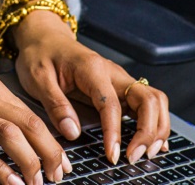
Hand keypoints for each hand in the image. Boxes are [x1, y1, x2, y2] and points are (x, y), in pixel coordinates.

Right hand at [0, 33, 69, 184]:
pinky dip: (1, 169)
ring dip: (31, 162)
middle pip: (29, 124)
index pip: (30, 112)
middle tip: (59, 175)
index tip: (61, 158)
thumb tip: (14, 126)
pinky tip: (12, 183)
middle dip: (50, 152)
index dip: (50, 138)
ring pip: (11, 137)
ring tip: (39, 182)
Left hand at [11, 10, 170, 166]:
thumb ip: (55, 105)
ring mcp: (119, 79)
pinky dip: (155, 122)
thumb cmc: (40, 55)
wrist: (44, 36)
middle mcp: (112, 72)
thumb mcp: (37, 78)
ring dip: (156, 127)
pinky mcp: (120, 87)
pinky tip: (154, 142)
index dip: (114, 132)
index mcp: (91, 69)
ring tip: (148, 153)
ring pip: (154, 99)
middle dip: (148, 131)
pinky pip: (147, 103)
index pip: (111, 104)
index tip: (112, 156)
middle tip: (135, 157)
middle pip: (147, 98)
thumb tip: (73, 132)